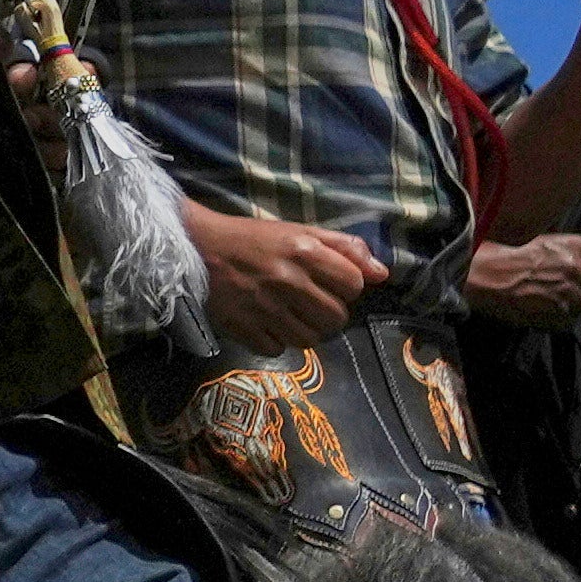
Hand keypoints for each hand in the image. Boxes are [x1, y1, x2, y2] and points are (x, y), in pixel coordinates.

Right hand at [182, 196, 388, 354]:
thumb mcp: (299, 231)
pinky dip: (275, 341)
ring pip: (310, 340)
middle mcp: (289, 281)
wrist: (197, 248)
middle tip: (310, 303)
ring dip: (306, 331)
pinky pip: (277, 350)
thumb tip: (383, 274)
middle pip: (336, 318)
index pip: (354, 285)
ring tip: (291, 317)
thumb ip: (344, 248)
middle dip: (329, 313)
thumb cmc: (253, 239)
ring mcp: (266, 308)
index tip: (330, 283)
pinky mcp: (245, 328)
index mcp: (305, 251)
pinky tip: (266, 324)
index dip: (346, 287)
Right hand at [459, 231, 580, 323]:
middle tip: (571, 290)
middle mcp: (575, 269)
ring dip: (574, 306)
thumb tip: (571, 260)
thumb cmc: (503, 257)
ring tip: (556, 305)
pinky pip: (570, 322)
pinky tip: (545, 314)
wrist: (485, 279)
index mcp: (569, 246)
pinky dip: (560, 320)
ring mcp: (569, 294)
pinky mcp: (559, 316)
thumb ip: (561, 251)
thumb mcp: (537, 243)